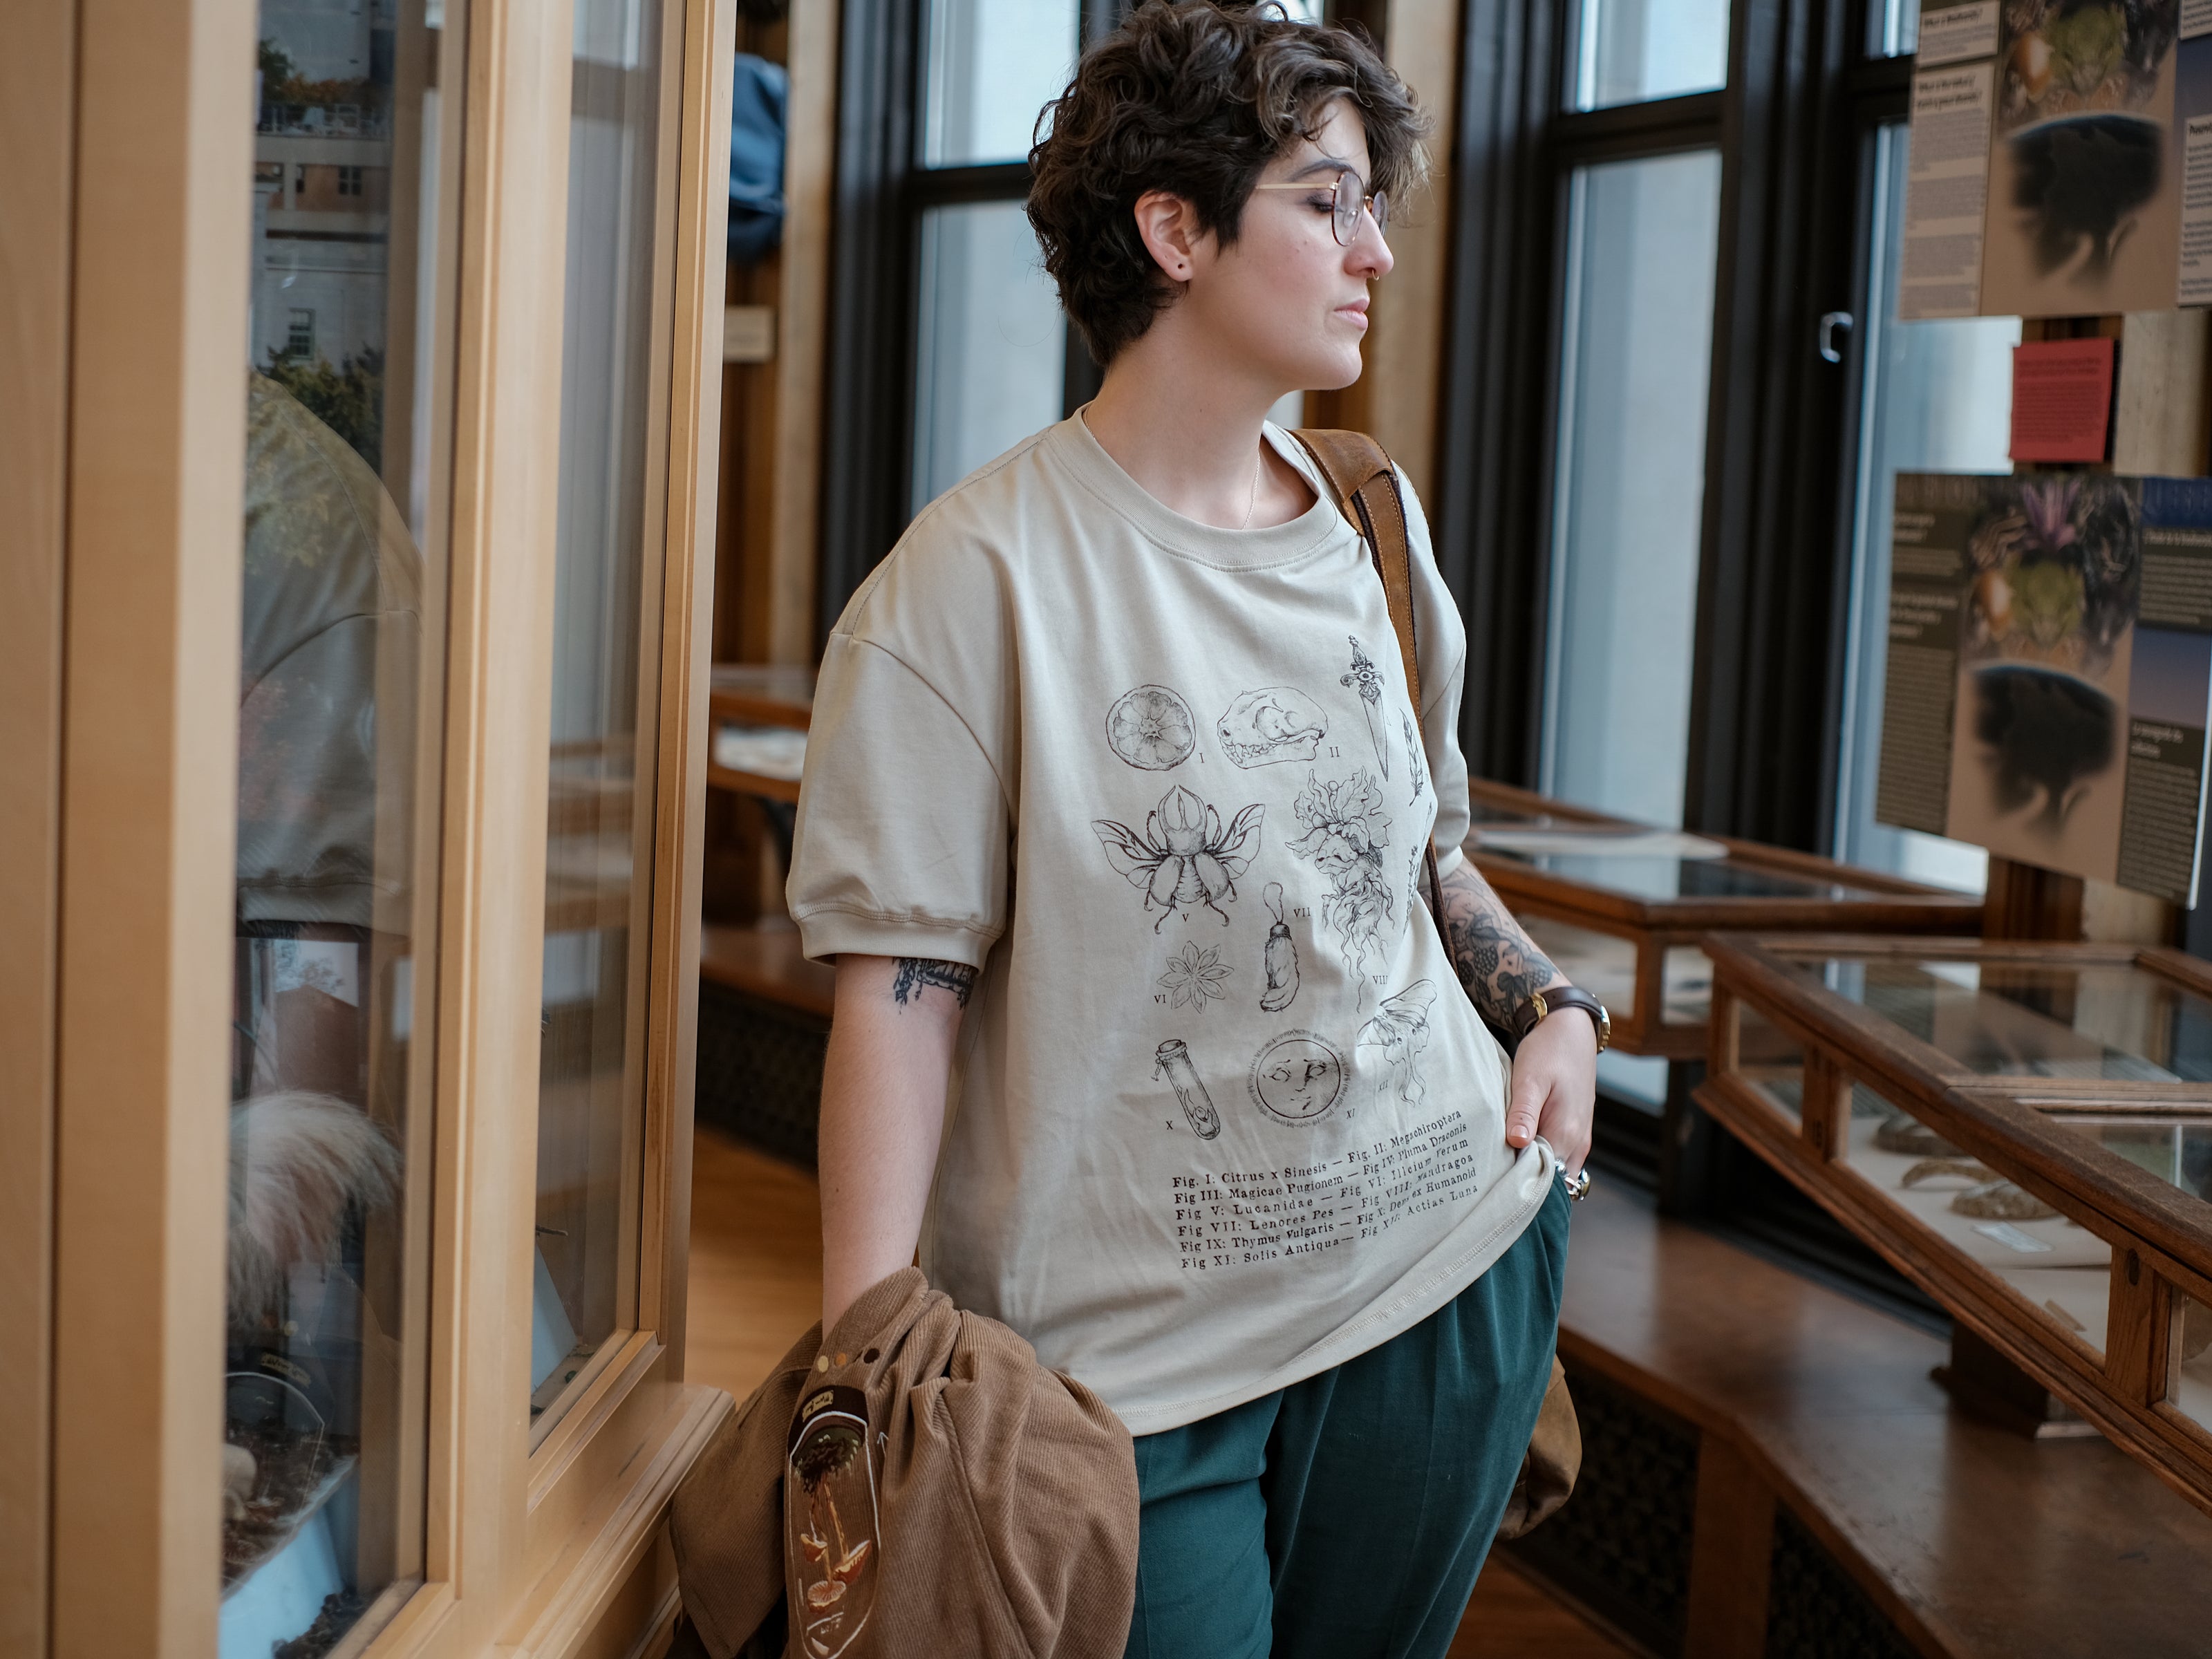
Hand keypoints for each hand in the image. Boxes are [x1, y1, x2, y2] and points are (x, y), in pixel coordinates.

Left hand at [1503, 1006, 1597, 1175]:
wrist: (1571, 1032)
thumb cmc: (1549, 1051)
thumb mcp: (1530, 1079)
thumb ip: (1524, 1112)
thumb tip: (1516, 1143)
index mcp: (1566, 1132)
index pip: (1545, 1179)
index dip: (1520, 1185)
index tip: (1495, 1184)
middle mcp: (1577, 1142)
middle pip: (1552, 1182)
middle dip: (1526, 1185)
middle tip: (1493, 1181)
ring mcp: (1578, 1138)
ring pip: (1557, 1172)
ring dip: (1533, 1173)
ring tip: (1502, 1167)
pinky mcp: (1575, 1131)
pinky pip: (1559, 1158)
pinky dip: (1540, 1160)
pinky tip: (1517, 1151)